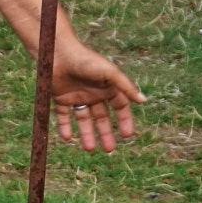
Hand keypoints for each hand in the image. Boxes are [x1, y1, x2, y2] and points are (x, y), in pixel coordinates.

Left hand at [49, 34, 145, 151]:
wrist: (58, 53)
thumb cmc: (86, 60)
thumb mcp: (109, 73)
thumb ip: (125, 86)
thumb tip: (143, 100)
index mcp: (107, 87)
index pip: (120, 107)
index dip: (124, 121)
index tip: (127, 135)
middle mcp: (94, 93)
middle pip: (102, 117)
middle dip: (106, 133)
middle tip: (108, 150)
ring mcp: (77, 96)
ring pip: (84, 119)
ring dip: (86, 134)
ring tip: (89, 149)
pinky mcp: (60, 97)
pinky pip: (63, 115)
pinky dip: (65, 126)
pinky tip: (67, 138)